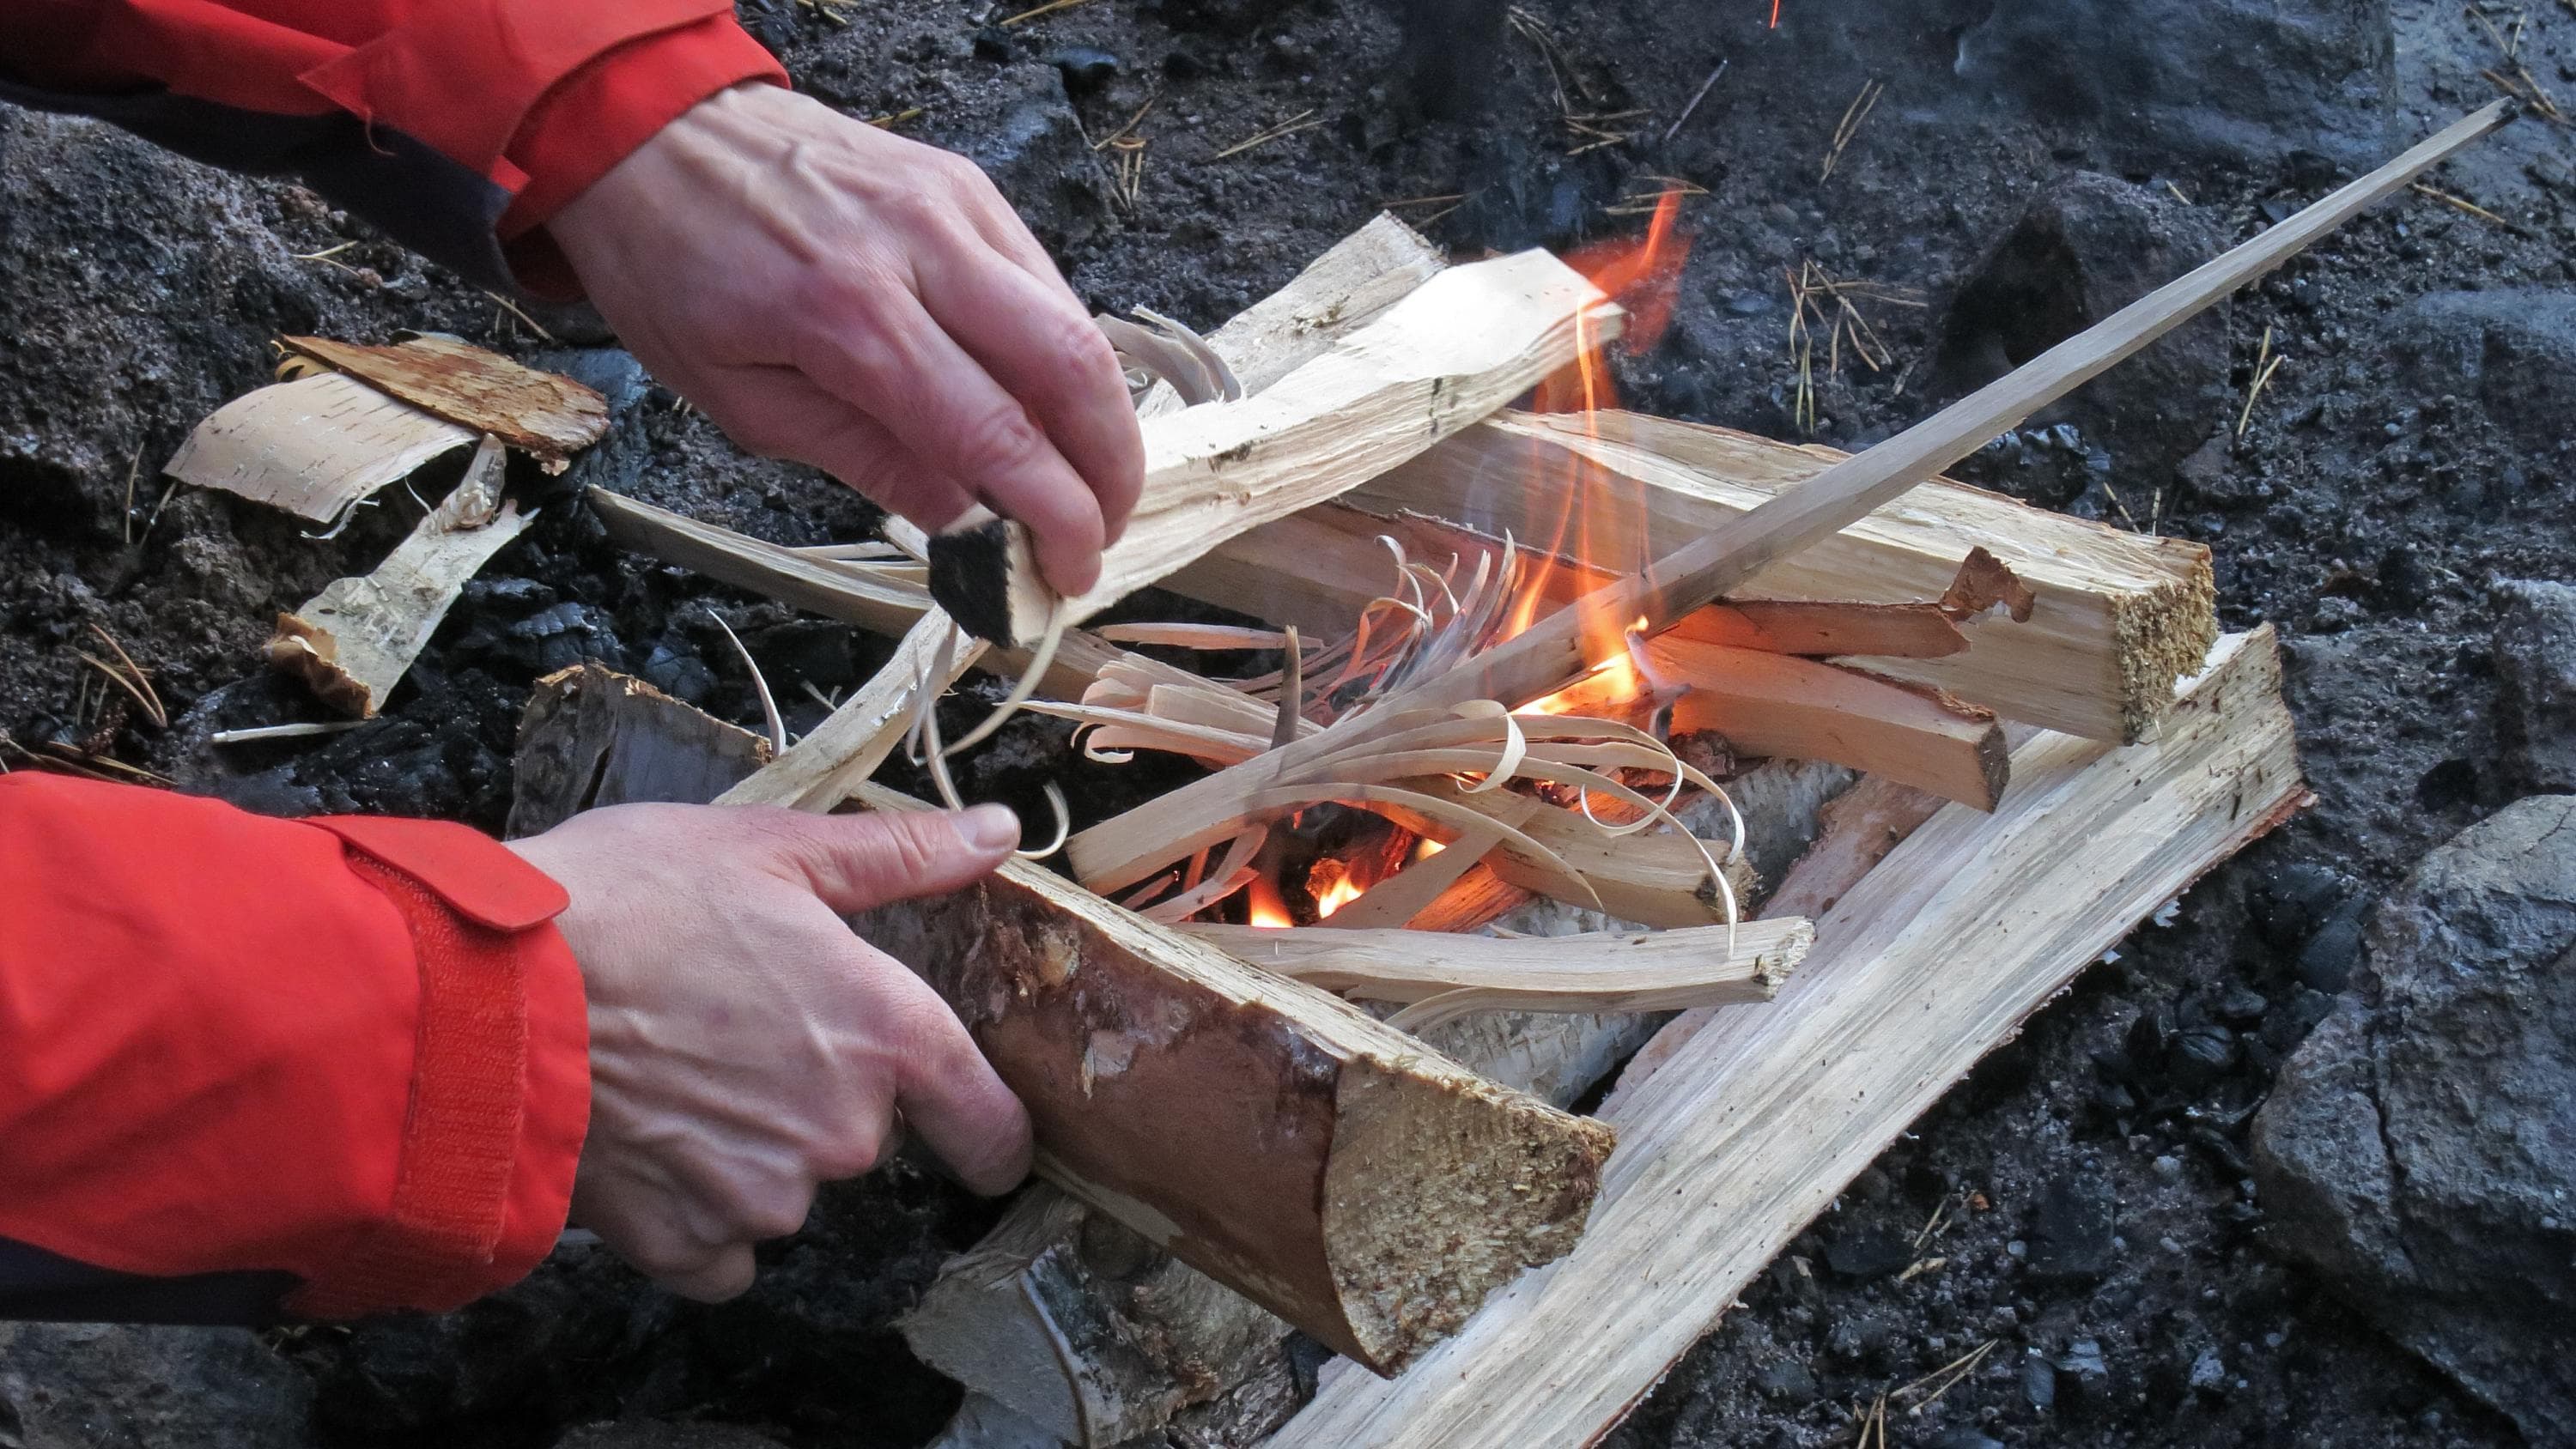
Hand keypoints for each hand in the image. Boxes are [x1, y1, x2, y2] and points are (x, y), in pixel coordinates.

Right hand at [505, 801, 1032, 1300]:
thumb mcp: (769, 847)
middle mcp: (841, 1132)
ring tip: (671, 1072)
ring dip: (748, 1146)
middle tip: (731, 1028)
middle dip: (814, 1091)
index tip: (982, 1136)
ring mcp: (762, 1198)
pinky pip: (719, 1249)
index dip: (994, 1135)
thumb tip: (999, 834)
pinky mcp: (682, 1243)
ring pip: (786, 1186)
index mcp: (882, 1032)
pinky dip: (693, 1212)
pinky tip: (649, 1144)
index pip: (989, 1123)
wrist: (486, 996)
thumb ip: (899, 856)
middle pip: (863, 1133)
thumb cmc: (625, 902)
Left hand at [548, 82, 1142, 597]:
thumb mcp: (744, 400)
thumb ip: (868, 459)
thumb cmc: (676, 269)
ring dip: (1102, 417)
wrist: (654, 133)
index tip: (1068, 572)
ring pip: (1077, 322)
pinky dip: (1064, 356)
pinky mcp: (970, 186)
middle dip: (1111, 470)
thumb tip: (969, 525)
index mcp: (851, 316)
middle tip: (1101, 531)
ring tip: (1083, 480)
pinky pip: (1047, 281)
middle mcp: (921, 249)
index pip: (995, 434)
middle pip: (1072, 369)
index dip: (1053, 516)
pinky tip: (1045, 403)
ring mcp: (956, 206)